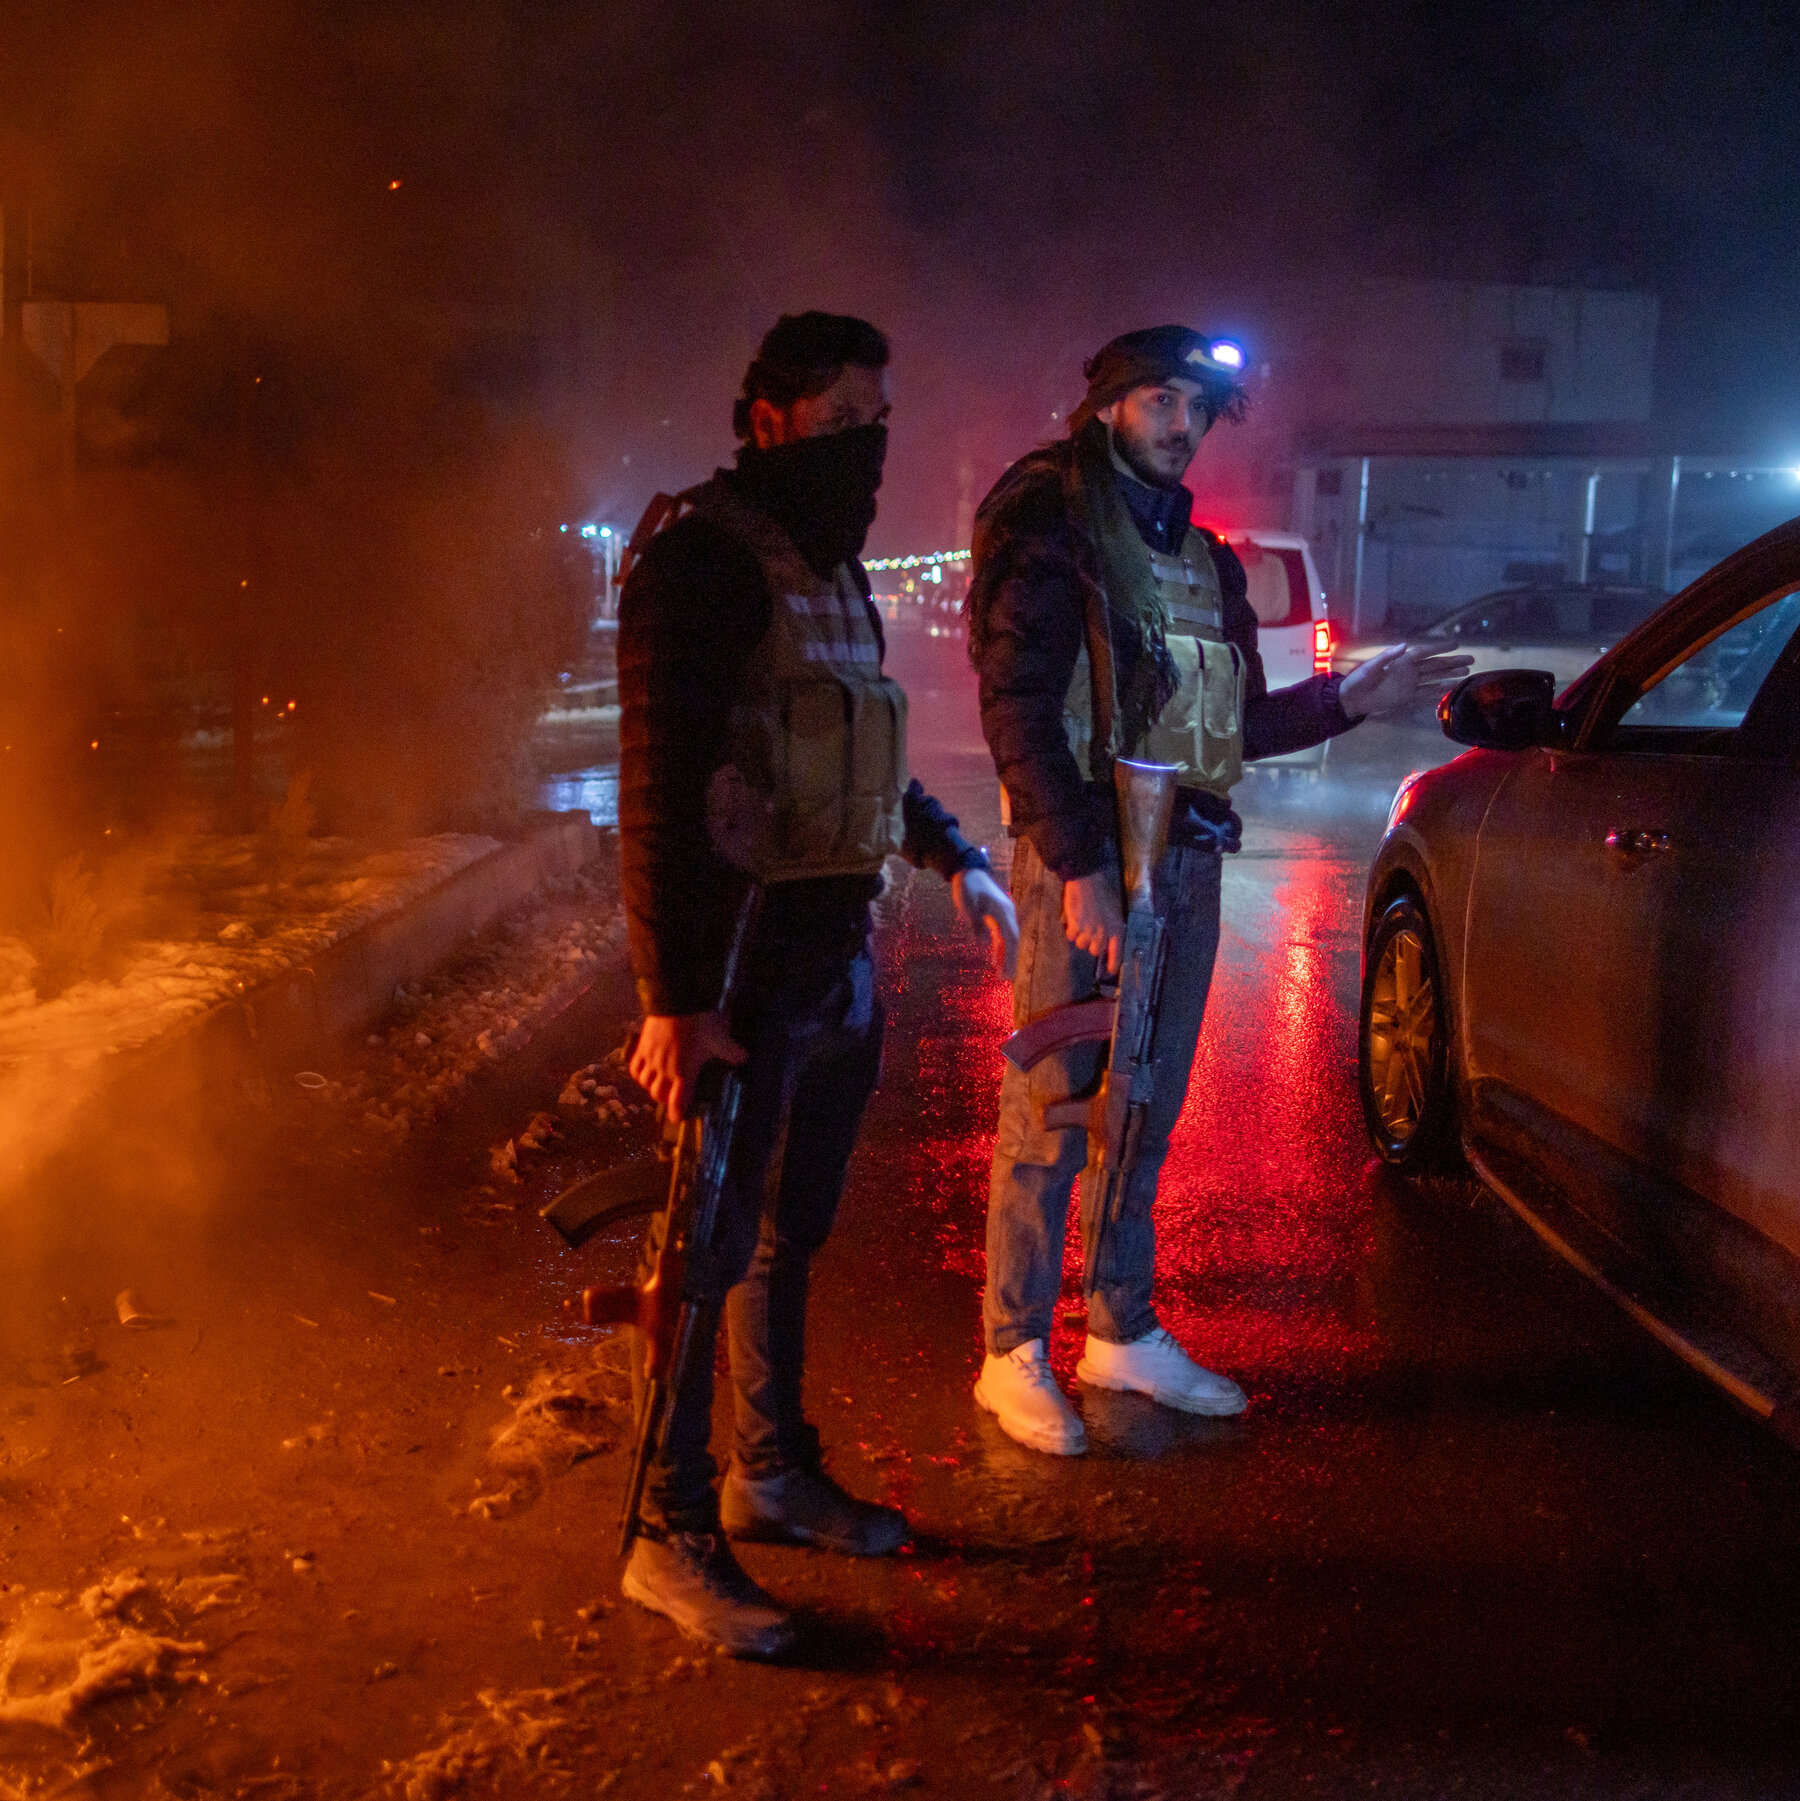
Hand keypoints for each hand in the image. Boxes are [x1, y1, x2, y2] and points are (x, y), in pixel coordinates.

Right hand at [628, 1010, 747, 1124]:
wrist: (676, 1001)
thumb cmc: (699, 1023)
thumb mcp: (720, 1039)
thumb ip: (732, 1052)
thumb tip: (745, 1058)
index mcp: (684, 1073)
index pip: (677, 1101)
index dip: (676, 1112)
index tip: (677, 1118)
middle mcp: (664, 1070)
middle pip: (657, 1094)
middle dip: (664, 1099)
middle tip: (672, 1097)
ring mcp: (651, 1059)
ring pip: (645, 1083)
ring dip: (651, 1087)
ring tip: (659, 1086)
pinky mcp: (642, 1046)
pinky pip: (634, 1067)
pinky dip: (638, 1074)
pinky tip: (644, 1073)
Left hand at [952, 866, 1018, 978]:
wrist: (968, 870)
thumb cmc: (967, 887)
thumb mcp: (968, 905)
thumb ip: (976, 923)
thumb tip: (983, 940)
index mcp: (1003, 912)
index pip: (1010, 938)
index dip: (1010, 956)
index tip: (1008, 971)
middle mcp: (1007, 914)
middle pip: (1011, 941)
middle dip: (1010, 960)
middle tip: (1007, 978)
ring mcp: (1002, 915)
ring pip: (1006, 939)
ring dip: (1004, 955)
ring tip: (1001, 973)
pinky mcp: (996, 915)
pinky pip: (1000, 934)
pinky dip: (998, 946)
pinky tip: (995, 959)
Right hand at [1061, 870, 1124, 975]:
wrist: (1087, 881)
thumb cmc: (1102, 893)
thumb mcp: (1113, 911)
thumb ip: (1110, 927)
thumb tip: (1105, 940)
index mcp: (1116, 928)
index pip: (1116, 951)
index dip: (1113, 963)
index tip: (1111, 971)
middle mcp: (1103, 933)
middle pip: (1094, 950)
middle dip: (1091, 944)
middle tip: (1089, 932)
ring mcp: (1089, 931)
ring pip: (1081, 944)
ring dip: (1080, 936)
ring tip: (1081, 923)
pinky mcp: (1076, 926)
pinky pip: (1071, 937)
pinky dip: (1071, 930)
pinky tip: (1074, 920)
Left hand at [1339, 643, 1476, 719]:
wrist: (1352, 699)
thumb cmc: (1358, 680)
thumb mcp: (1370, 667)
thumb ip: (1387, 656)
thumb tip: (1404, 645)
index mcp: (1401, 661)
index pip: (1425, 652)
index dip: (1440, 648)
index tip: (1456, 644)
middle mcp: (1409, 671)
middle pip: (1435, 665)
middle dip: (1453, 662)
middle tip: (1471, 659)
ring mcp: (1409, 684)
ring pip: (1434, 678)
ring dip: (1449, 675)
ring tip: (1466, 672)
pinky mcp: (1407, 697)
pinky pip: (1426, 693)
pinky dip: (1438, 691)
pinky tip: (1451, 688)